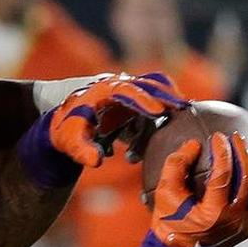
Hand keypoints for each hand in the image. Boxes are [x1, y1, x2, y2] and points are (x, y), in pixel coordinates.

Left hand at [17, 73, 186, 188]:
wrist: (62, 127)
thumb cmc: (65, 132)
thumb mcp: (70, 143)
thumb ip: (83, 151)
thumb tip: (97, 161)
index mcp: (102, 90)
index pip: (126, 90)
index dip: (143, 100)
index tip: (159, 112)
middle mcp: (118, 87)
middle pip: (149, 85)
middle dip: (167, 96)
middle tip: (186, 109)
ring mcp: (128, 95)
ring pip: (154, 98)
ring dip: (162, 116)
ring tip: (172, 133)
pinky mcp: (134, 106)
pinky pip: (152, 112)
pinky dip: (157, 125)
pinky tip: (158, 145)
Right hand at [147, 132, 247, 246]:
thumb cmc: (169, 221)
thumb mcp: (164, 193)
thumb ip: (176, 166)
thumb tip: (194, 143)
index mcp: (213, 213)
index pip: (223, 175)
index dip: (222, 152)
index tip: (218, 136)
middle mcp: (235, 220)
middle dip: (244, 154)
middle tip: (238, 138)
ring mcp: (247, 225)